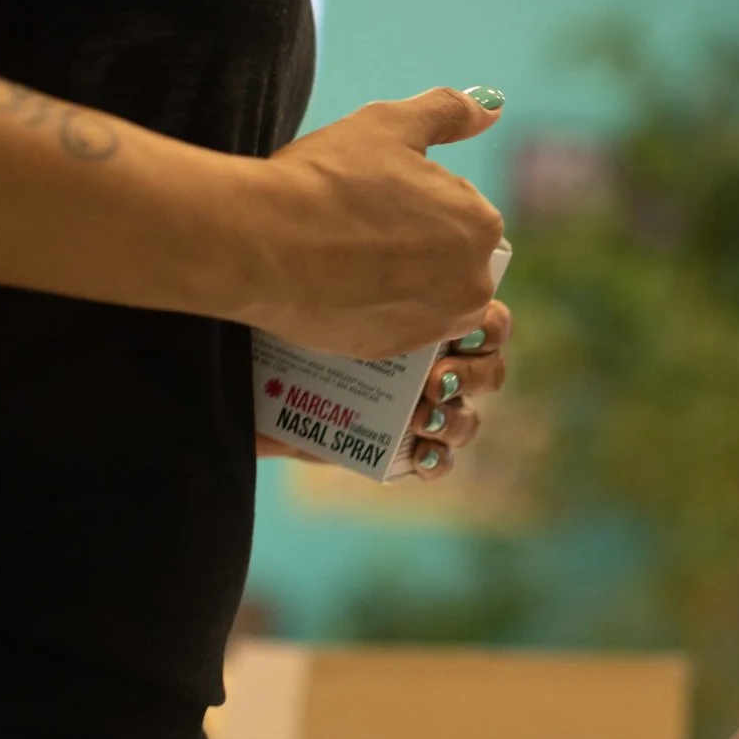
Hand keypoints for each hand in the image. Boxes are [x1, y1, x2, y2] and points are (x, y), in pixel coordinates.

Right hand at [231, 87, 509, 361]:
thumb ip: (449, 112)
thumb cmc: (328, 178)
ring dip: (403, 284)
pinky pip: (397, 331)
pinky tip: (342, 290)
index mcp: (480, 227)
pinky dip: (377, 313)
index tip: (380, 198)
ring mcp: (432, 327)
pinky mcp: (391, 355)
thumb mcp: (390, 124)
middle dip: (417, 247)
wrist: (261, 243)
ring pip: (429, 299)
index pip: (463, 211)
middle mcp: (471, 285)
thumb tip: (492, 108)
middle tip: (362, 230)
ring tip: (351, 262)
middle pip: (451, 260)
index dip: (419, 201)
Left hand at [255, 301, 512, 473]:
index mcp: (426, 318)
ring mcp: (418, 406)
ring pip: (468, 416)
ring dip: (456, 421)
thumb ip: (343, 294)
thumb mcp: (311, 302)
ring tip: (422, 420)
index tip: (460, 332)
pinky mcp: (397, 448)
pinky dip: (439, 460)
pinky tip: (422, 455)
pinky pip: (439, 460)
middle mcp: (431, 361)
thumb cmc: (281, 330)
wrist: (249, 382)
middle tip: (435, 380)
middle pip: (488, 370)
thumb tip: (368, 278)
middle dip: (474, 376)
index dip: (489, 327)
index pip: (485, 317)